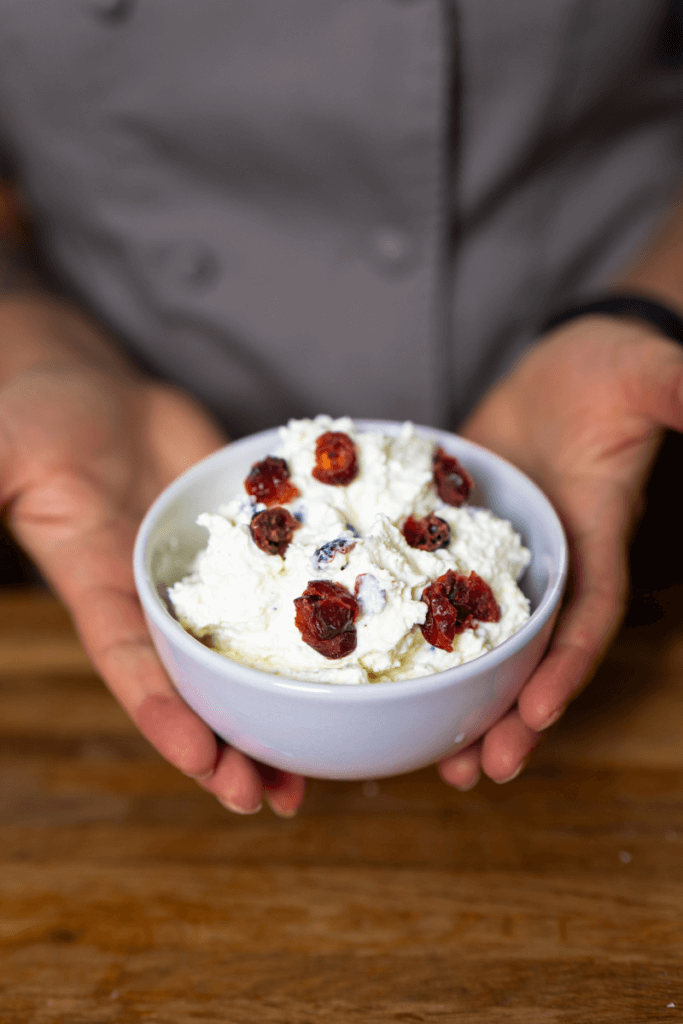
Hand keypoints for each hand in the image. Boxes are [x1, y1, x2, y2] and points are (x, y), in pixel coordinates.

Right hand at [0, 314, 304, 815]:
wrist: (95, 393)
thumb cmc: (33, 419)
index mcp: (103, 592)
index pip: (135, 667)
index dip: (166, 719)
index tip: (204, 763)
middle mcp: (164, 599)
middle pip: (203, 685)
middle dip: (235, 746)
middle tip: (276, 797)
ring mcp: (215, 573)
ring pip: (255, 651)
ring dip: (286, 707)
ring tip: (326, 765)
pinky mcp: (254, 539)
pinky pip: (294, 579)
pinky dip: (326, 618)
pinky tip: (367, 649)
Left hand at [439, 316, 682, 789]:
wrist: (566, 366)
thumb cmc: (612, 370)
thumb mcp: (644, 377)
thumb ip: (672, 391)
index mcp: (595, 536)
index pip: (589, 612)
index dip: (569, 665)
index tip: (539, 713)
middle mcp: (552, 562)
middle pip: (535, 652)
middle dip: (512, 715)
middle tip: (476, 771)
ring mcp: (503, 556)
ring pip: (485, 639)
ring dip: (466, 699)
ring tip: (437, 758)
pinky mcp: (462, 538)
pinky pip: (435, 590)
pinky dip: (417, 631)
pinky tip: (387, 668)